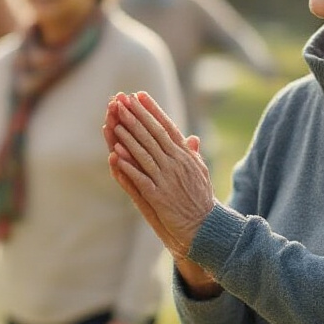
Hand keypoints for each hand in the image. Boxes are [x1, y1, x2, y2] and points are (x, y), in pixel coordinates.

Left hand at [103, 92, 214, 260]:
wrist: (207, 228)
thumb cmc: (202, 200)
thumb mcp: (200, 173)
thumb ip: (192, 155)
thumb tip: (191, 139)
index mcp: (186, 156)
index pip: (167, 127)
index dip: (153, 110)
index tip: (140, 95)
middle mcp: (177, 164)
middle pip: (153, 135)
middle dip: (136, 116)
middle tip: (122, 100)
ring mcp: (167, 180)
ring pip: (144, 153)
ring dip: (128, 136)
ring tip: (115, 120)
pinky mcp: (159, 197)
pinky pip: (140, 178)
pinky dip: (128, 166)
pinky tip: (115, 154)